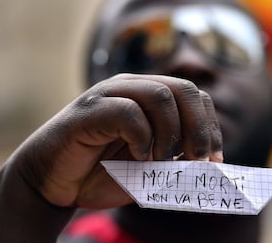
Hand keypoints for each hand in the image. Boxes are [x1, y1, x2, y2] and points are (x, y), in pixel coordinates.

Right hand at [13, 74, 222, 208]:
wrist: (55, 184)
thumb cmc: (104, 173)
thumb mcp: (151, 168)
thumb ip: (177, 160)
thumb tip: (213, 161)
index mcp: (149, 95)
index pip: (194, 95)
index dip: (210, 126)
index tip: (215, 158)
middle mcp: (131, 87)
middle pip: (183, 88)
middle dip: (199, 128)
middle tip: (199, 159)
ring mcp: (109, 94)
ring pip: (160, 96)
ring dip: (171, 134)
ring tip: (161, 160)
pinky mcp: (89, 110)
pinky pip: (129, 112)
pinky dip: (142, 138)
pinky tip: (137, 156)